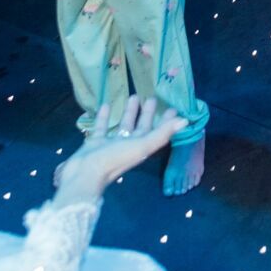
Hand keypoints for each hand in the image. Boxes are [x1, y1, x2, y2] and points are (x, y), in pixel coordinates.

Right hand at [54, 97, 187, 203]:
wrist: (85, 174)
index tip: (172, 107)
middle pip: (141, 127)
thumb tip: (185, 121)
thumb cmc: (116, 159)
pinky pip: (101, 127)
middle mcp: (128, 146)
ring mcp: (110, 146)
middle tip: (152, 97)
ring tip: (133, 96)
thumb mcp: (143, 145)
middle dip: (147, 114)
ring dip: (129, 113)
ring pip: (123, 126)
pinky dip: (104, 117)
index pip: (157, 132)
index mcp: (141, 148)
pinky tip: (106, 104)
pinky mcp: (94, 143)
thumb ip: (162, 133)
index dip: (165, 122)